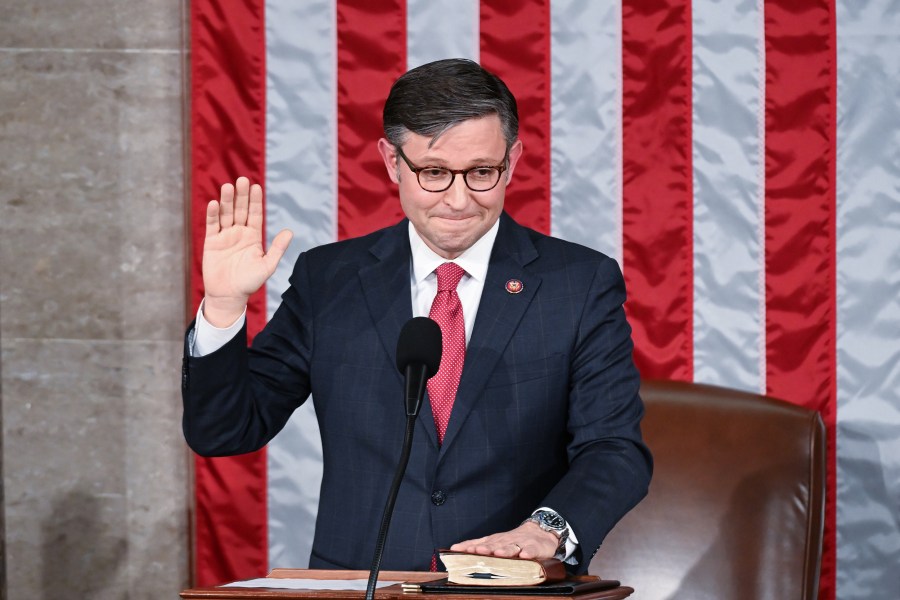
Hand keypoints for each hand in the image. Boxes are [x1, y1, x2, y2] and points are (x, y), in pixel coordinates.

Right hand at [202, 177, 292, 326]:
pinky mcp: (211, 242)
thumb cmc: (249, 282)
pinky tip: (214, 204)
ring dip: (226, 201)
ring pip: (226, 214)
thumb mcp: (267, 265)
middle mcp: (239, 232)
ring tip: (228, 187)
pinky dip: (213, 215)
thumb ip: (277, 249)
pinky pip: (212, 225)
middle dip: (241, 195)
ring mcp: (225, 236)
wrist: (229, 296)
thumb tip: (290, 232)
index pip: (255, 214)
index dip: (255, 200)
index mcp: (253, 236)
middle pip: (240, 209)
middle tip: (242, 180)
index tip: (256, 186)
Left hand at [449, 521, 559, 559]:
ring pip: (511, 547)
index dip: (469, 546)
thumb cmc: (513, 540)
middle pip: (494, 545)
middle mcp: (506, 541)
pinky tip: (524, 556)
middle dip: (485, 548)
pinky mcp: (534, 548)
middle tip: (476, 551)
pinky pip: (531, 550)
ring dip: (504, 550)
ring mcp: (520, 544)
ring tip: (498, 553)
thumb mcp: (495, 542)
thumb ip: (477, 546)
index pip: (479, 543)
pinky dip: (528, 553)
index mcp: (495, 541)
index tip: (457, 550)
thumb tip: (454, 549)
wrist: (539, 531)